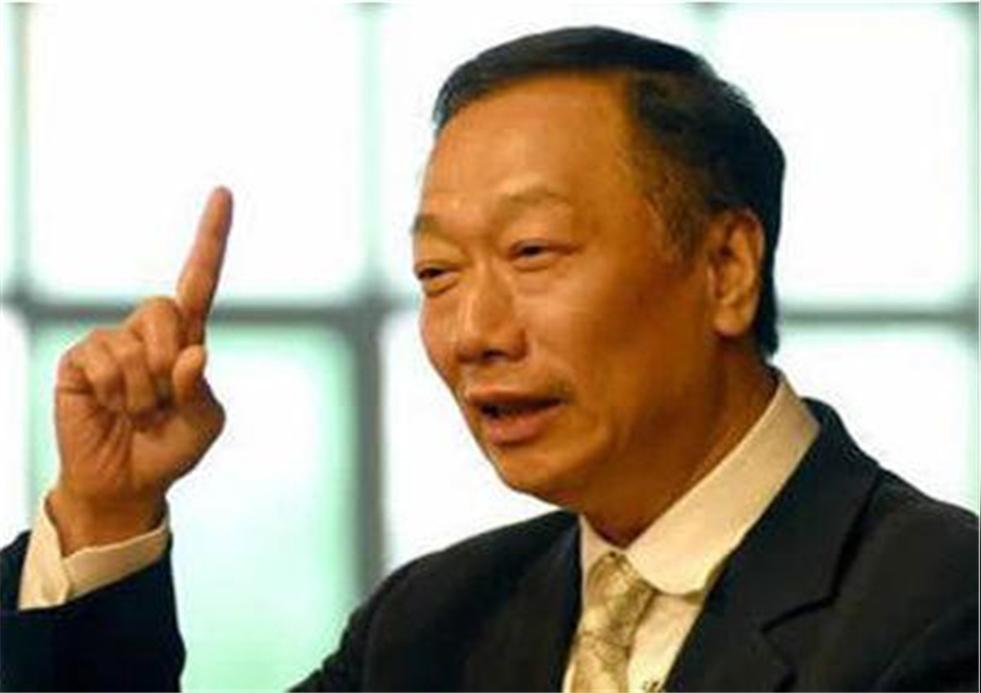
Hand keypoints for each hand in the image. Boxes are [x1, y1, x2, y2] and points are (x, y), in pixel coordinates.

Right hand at [49, 188, 232, 554]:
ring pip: (135, 345)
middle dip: (169, 361)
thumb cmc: (170, 448)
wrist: (127, 483)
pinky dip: (116, 392)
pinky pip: (105, 360)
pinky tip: (111, 407)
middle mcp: (148, 331)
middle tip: (163, 400)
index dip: (211, 238)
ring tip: (137, 411)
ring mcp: (111, 342)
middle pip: (165, 308)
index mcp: (186, 339)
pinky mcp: (81, 359)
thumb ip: (202, 390)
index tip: (224, 192)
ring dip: (143, 391)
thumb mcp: (204, 424)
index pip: (200, 279)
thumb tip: (192, 353)